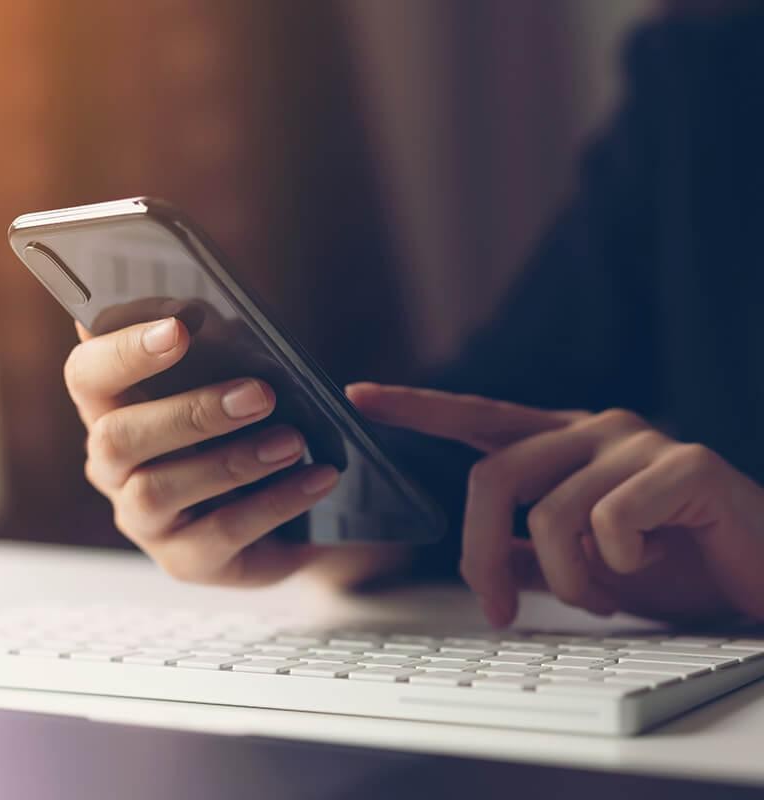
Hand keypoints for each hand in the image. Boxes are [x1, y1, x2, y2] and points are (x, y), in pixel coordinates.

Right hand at [65, 315, 357, 586]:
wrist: (293, 509)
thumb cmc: (252, 429)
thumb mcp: (239, 387)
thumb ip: (221, 352)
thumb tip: (208, 311)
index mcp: (116, 410)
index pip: (88, 375)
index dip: (123, 351)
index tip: (178, 329)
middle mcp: (115, 468)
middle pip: (116, 438)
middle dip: (190, 412)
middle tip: (260, 394)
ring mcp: (145, 520)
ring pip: (160, 489)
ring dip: (233, 460)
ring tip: (294, 440)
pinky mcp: (185, 560)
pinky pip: (222, 532)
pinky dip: (276, 501)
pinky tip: (318, 477)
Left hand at [348, 383, 763, 625]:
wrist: (758, 578)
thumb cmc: (671, 563)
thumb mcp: (583, 564)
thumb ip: (532, 553)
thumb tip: (485, 558)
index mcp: (562, 444)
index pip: (477, 417)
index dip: (416, 406)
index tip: (359, 395)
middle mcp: (591, 429)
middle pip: (492, 478)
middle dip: (480, 554)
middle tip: (494, 607)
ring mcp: (635, 441)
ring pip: (550, 514)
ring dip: (569, 579)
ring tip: (605, 593)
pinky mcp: (681, 463)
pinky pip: (609, 522)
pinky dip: (618, 568)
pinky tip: (650, 565)